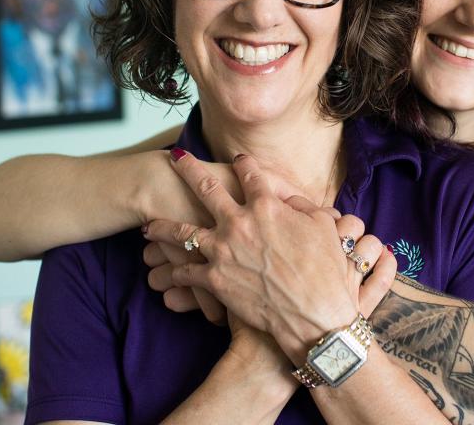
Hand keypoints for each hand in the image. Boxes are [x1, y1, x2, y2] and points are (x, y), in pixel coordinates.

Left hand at [143, 157, 315, 321]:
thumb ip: (303, 207)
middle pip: (206, 188)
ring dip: (163, 226)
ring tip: (148, 223)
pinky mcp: (214, 279)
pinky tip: (166, 272)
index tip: (237, 159)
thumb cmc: (325, 271)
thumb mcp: (323, 227)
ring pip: (182, 232)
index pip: (250, 175)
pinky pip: (186, 272)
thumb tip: (291, 200)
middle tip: (175, 160)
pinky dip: (174, 272)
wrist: (314, 313)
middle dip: (188, 170)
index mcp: (266, 205)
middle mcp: (239, 221)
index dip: (243, 165)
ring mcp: (223, 250)